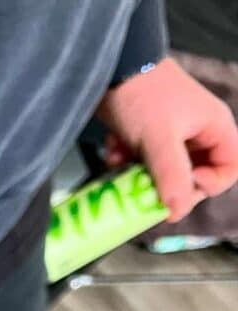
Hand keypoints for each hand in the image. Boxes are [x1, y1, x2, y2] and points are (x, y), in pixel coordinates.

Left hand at [97, 58, 237, 221]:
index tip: (180, 187)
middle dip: (164, 185)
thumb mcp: (160, 140)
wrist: (112, 70)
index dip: (207, 185)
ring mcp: (171, 137)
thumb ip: (171, 176)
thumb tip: (177, 212)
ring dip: (139, 175)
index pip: (228, 170)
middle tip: (143, 187)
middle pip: (192, 177)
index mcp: (215, 129)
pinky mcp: (146, 139)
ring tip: (123, 163)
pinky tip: (113, 151)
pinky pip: (142, 164)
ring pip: (161, 174)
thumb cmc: (143, 97)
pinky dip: (126, 163)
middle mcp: (197, 134)